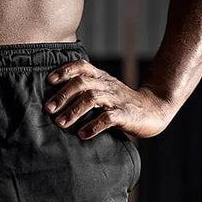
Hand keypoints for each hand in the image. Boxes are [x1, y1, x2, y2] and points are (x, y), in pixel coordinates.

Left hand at [44, 61, 172, 140]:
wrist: (152, 110)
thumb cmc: (121, 103)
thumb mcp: (104, 91)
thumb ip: (85, 92)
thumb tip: (55, 102)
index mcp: (101, 78)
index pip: (81, 66)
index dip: (64, 71)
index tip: (49, 81)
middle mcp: (107, 85)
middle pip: (82, 83)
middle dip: (63, 95)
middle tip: (49, 109)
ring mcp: (116, 99)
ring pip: (92, 99)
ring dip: (74, 111)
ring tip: (61, 123)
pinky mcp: (125, 114)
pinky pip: (107, 118)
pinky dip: (93, 126)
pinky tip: (83, 135)